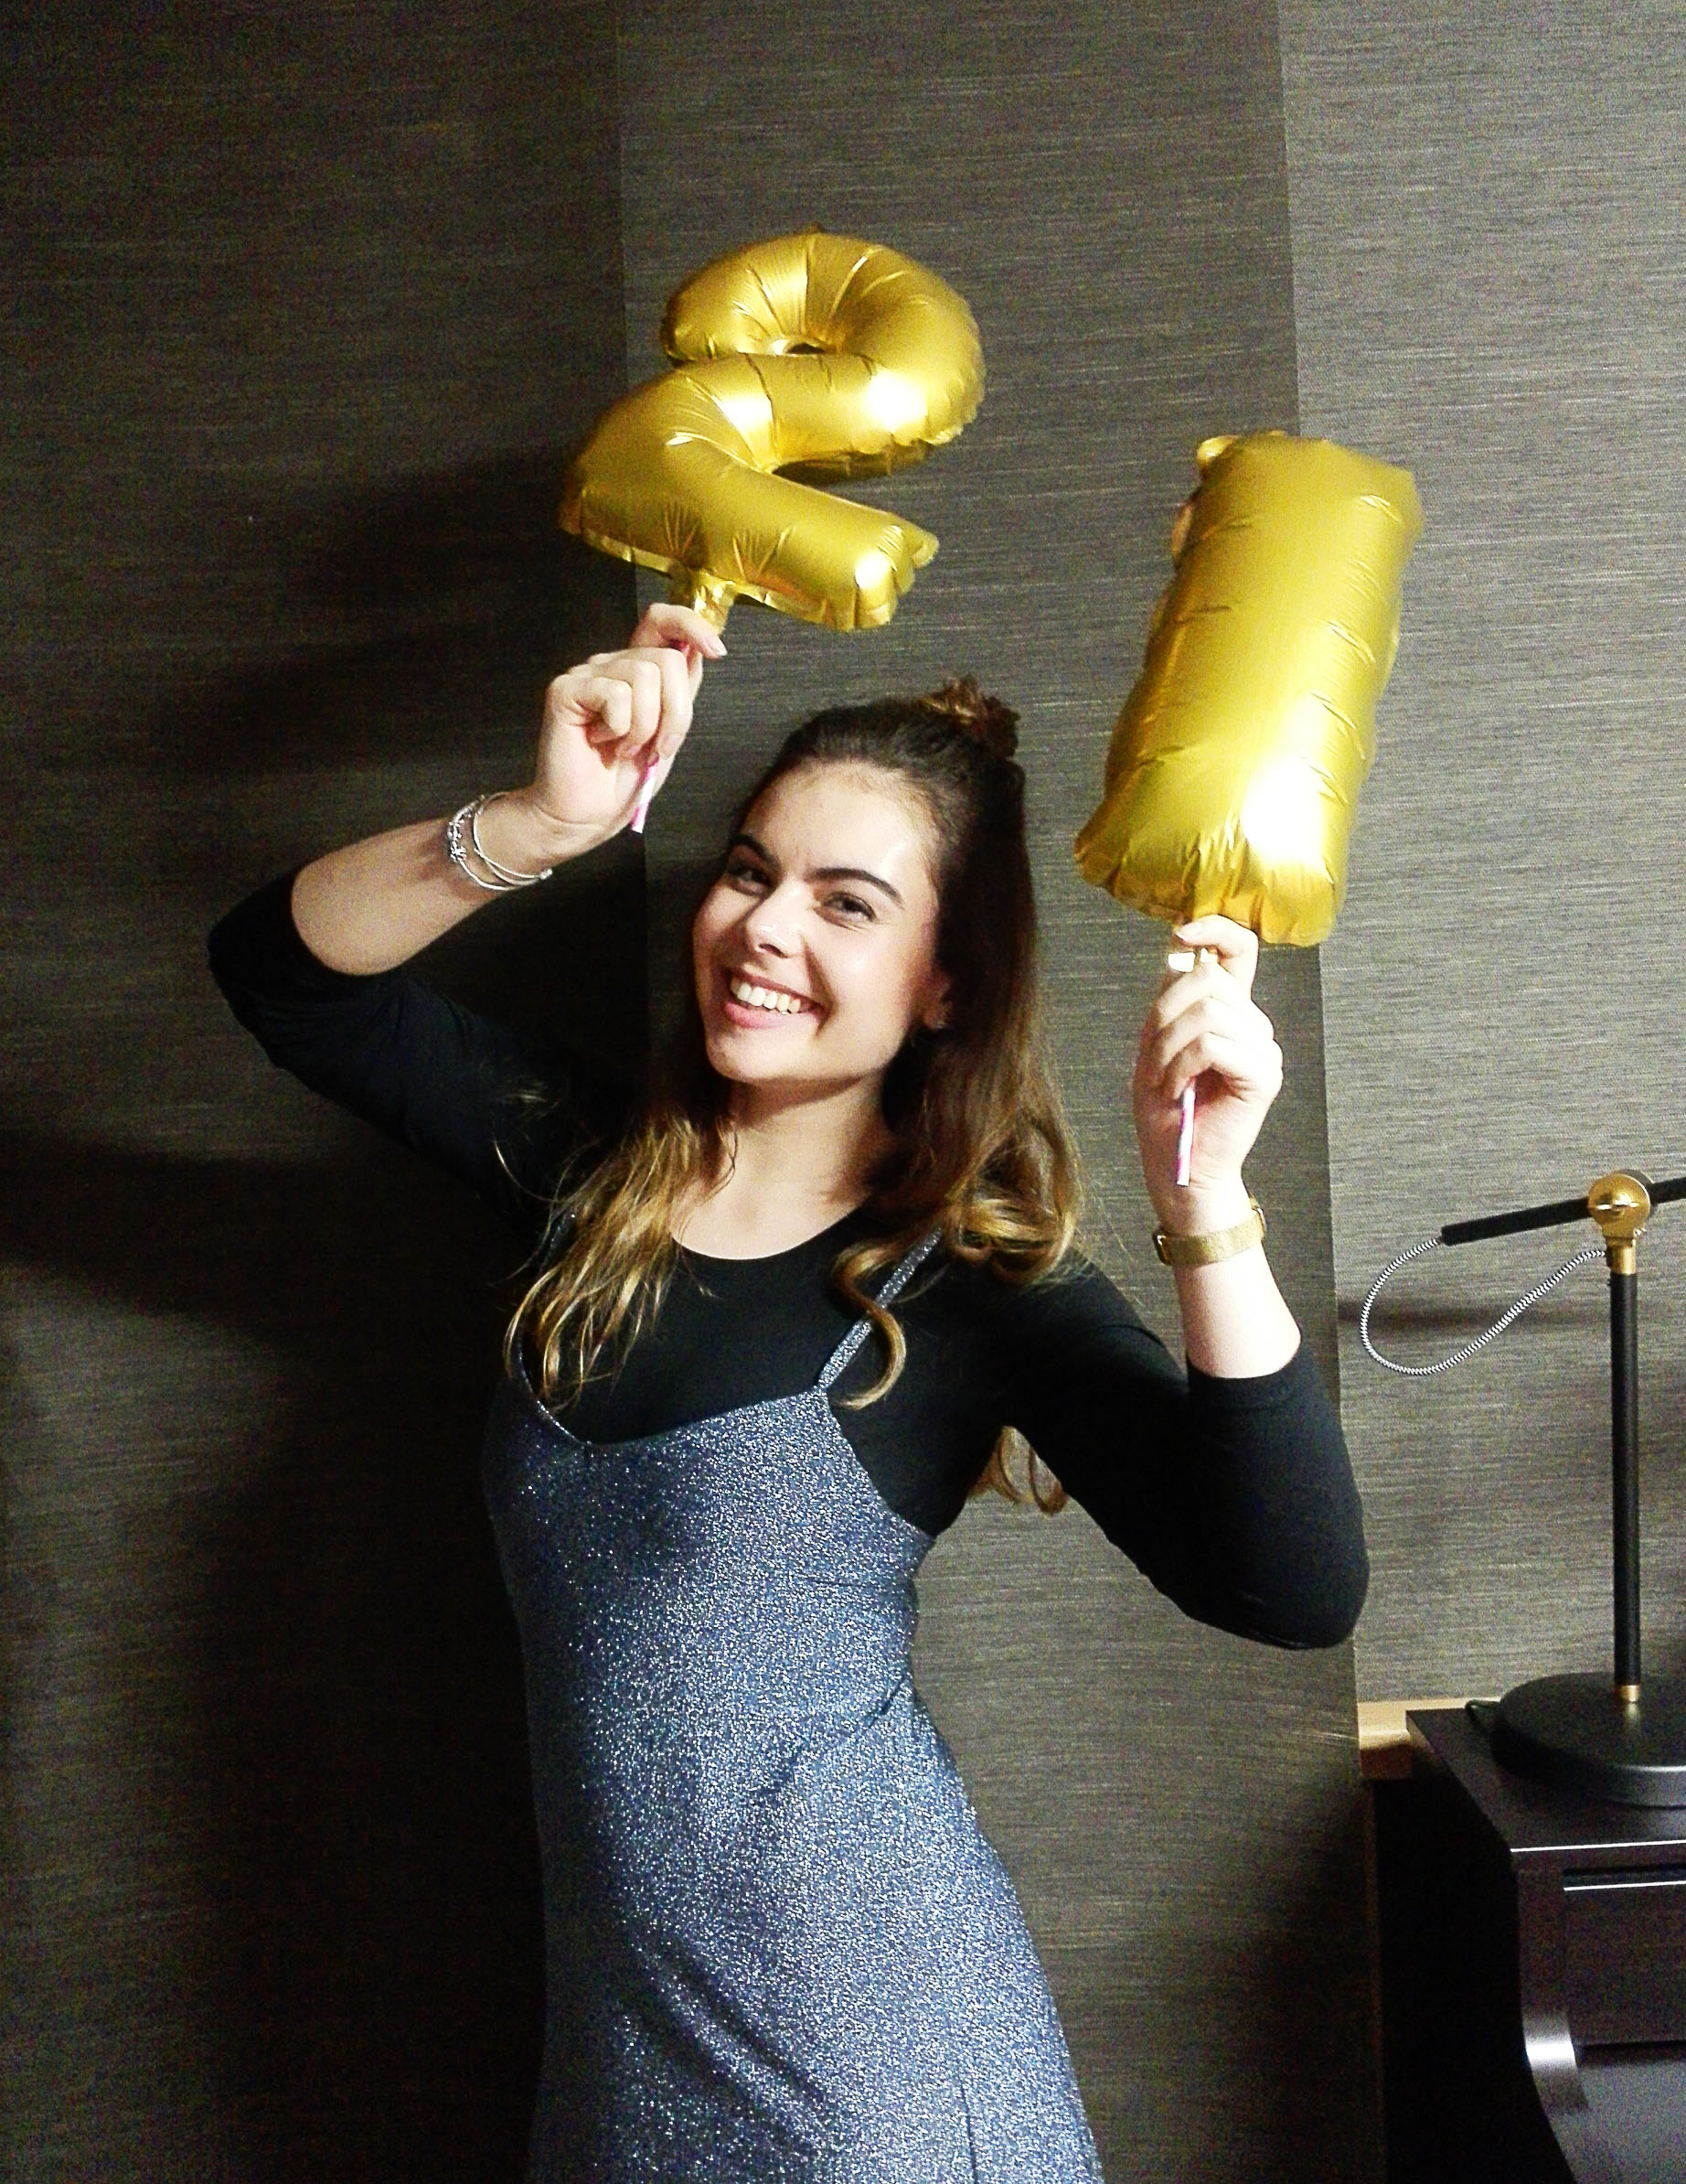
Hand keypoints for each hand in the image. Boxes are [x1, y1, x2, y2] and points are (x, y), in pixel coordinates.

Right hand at [519, 605, 726, 849]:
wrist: (587, 815)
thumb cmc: (624, 778)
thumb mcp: (668, 732)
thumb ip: (680, 692)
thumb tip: (701, 651)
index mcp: (636, 670)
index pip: (661, 621)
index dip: (691, 625)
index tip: (716, 651)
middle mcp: (612, 664)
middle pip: (668, 659)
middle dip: (676, 714)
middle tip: (657, 749)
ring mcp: (587, 674)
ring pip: (645, 676)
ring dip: (646, 727)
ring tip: (625, 750)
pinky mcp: (566, 689)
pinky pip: (616, 695)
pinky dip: (619, 730)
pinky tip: (600, 743)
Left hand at [1132, 914, 1281, 1229]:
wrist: (1177, 1167)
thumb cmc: (1165, 1110)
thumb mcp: (1156, 1042)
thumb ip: (1171, 998)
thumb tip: (1179, 948)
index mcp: (1230, 1011)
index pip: (1241, 950)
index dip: (1216, 929)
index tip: (1182, 931)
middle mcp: (1253, 1025)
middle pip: (1209, 981)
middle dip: (1163, 1017)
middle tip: (1151, 1062)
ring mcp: (1263, 1050)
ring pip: (1206, 1014)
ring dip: (1166, 1049)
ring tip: (1162, 1081)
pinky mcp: (1263, 1076)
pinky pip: (1212, 1045)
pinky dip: (1180, 1067)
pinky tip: (1177, 1091)